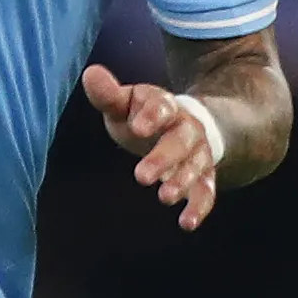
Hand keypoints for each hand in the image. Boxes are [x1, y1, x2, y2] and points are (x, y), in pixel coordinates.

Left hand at [80, 63, 220, 229]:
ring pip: (196, 165)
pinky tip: (186, 223)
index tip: (137, 127)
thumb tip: (90, 74)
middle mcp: (187, 128)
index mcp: (165, 106)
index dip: (152, 115)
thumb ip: (108, 94)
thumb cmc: (144, 115)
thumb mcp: (125, 103)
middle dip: (164, 157)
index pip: (162, 106)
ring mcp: (198, 153)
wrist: (185, 125)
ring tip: (164, 197)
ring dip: (182, 181)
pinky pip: (206, 191)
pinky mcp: (203, 176)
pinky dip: (199, 207)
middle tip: (141, 176)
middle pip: (181, 139)